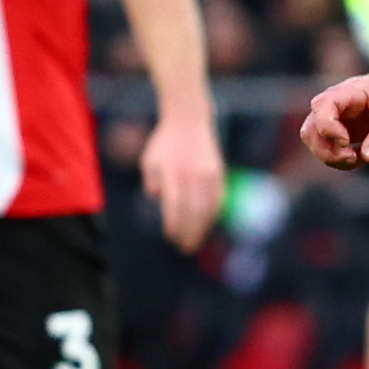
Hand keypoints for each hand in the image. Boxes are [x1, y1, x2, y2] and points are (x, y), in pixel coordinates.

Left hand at [142, 110, 226, 250]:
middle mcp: (193, 175)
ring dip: (202, 228)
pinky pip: (217, 200)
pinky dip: (212, 215)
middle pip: (193, 212)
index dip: (174, 225)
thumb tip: (160, 201)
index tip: (171, 237)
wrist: (188, 121)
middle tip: (184, 247)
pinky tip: (206, 224)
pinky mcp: (218, 174)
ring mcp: (208, 174)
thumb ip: (152, 184)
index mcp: (173, 173)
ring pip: (208, 209)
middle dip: (189, 233)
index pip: (175, 207)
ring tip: (195, 241)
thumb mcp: (149, 162)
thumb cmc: (164, 144)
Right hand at [301, 66, 368, 169]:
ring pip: (314, 141)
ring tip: (357, 159)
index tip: (347, 142)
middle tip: (352, 157)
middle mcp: (337, 105)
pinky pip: (330, 149)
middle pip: (310, 129)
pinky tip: (362, 157)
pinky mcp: (343, 132)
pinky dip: (341, 160)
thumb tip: (368, 156)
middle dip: (325, 150)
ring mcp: (338, 119)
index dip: (327, 128)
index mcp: (351, 92)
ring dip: (330, 157)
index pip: (322, 106)